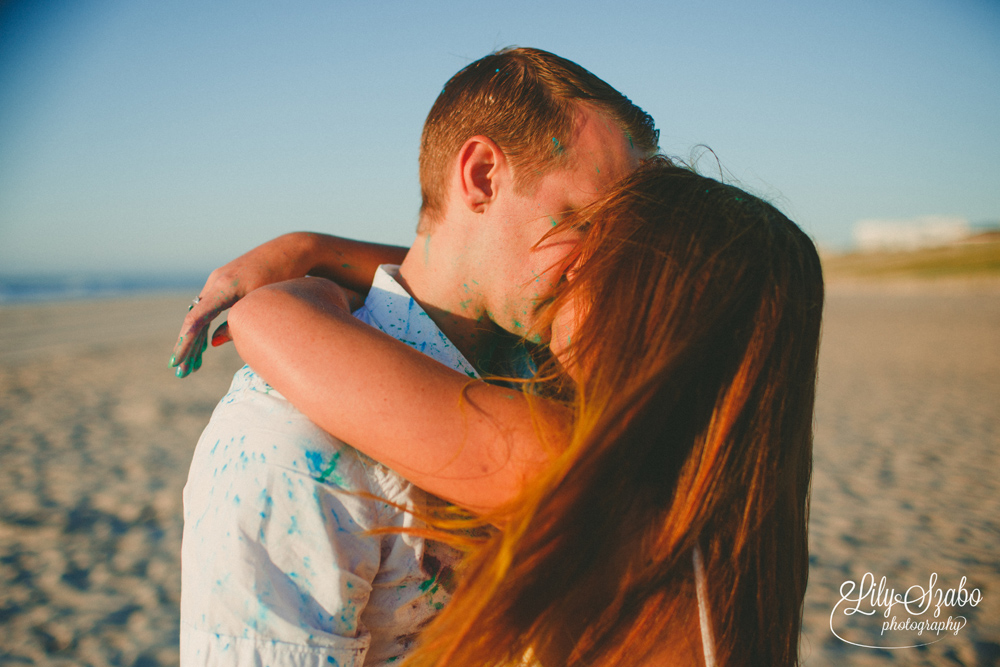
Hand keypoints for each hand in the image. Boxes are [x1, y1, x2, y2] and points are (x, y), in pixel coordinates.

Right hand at [169, 235, 316, 376]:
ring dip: (195, 339)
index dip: (185, 343)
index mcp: (224, 287)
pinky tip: (205, 345)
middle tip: (182, 373)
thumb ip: (240, 323)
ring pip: (200, 313)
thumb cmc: (284, 277)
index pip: (196, 319)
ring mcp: (218, 279)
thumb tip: (213, 341)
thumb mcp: (264, 301)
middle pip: (194, 319)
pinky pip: (209, 307)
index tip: (177, 362)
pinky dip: (205, 326)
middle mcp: (216, 281)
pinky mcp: (225, 281)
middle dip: (187, 347)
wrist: (292, 249)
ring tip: (192, 366)